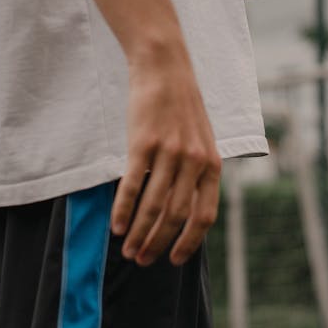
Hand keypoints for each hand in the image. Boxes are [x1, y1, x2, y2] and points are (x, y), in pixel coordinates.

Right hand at [110, 36, 221, 266]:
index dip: (189, 242)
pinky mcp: (144, 141)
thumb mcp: (201, 139)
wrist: (164, 68)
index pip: (204, 216)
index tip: (173, 260)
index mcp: (211, 163)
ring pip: (154, 205)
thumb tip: (186, 212)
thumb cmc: (181, 106)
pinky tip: (115, 225)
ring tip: (127, 249)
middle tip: (142, 259)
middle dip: (158, 243)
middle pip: (176, 216)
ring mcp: (169, 151)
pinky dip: (123, 209)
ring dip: (139, 232)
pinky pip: (133, 184)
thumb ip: (197, 172)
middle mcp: (194, 160)